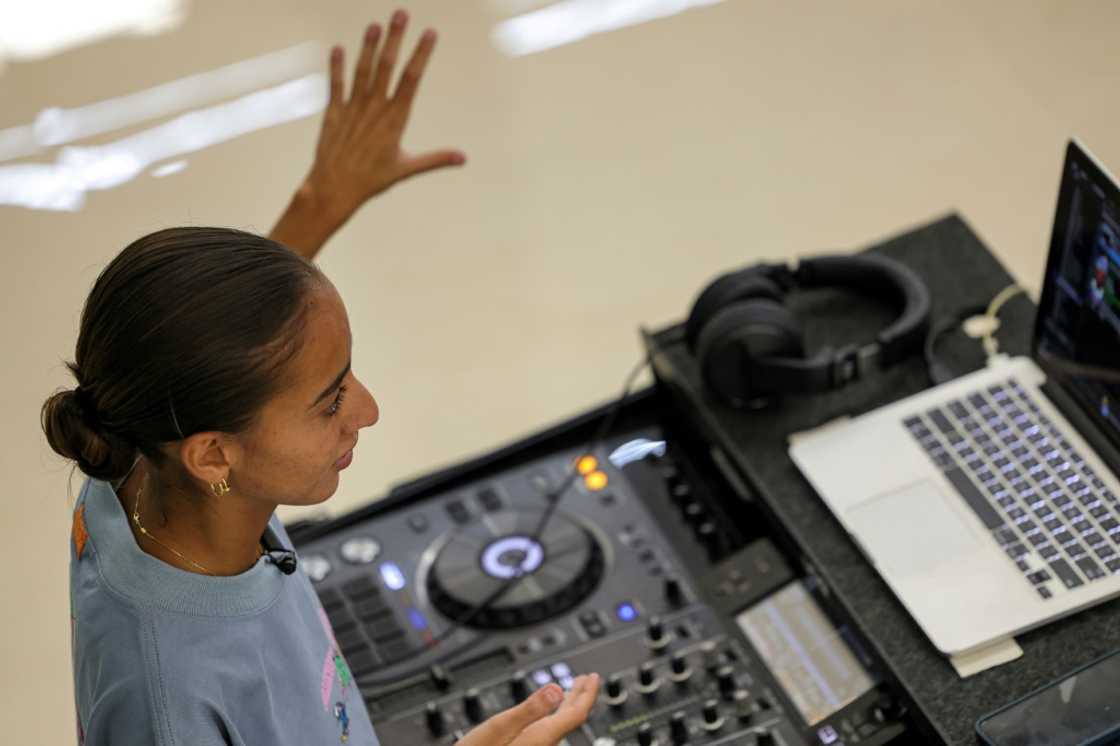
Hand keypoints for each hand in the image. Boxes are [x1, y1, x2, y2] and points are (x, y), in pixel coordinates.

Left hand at [271, 9, 465, 257]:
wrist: (335, 188)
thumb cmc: (372, 180)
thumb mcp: (406, 169)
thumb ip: (435, 160)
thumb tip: (463, 158)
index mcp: (395, 119)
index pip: (412, 79)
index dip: (421, 54)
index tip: (430, 33)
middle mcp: (375, 109)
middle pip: (387, 67)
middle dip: (395, 38)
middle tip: (402, 14)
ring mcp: (353, 109)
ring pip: (363, 71)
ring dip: (368, 46)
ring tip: (376, 24)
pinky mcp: (334, 113)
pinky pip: (336, 85)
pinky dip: (337, 67)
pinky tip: (338, 48)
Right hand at [456, 674, 600, 745]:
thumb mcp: (500, 727)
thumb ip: (530, 709)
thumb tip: (557, 689)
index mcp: (542, 737)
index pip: (576, 713)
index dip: (588, 693)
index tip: (594, 676)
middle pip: (570, 720)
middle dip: (580, 697)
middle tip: (587, 679)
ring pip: (560, 726)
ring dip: (567, 705)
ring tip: (570, 691)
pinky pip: (549, 732)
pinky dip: (553, 716)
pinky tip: (546, 715)